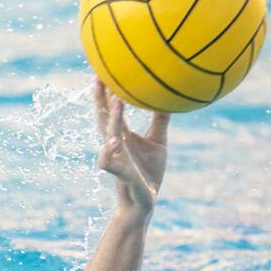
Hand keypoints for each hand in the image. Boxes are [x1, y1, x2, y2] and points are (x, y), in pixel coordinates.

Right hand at [94, 79, 168, 219]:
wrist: (144, 202)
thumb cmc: (149, 172)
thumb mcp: (157, 141)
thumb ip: (160, 120)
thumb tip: (169, 95)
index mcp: (122, 135)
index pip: (110, 109)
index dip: (106, 90)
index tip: (103, 69)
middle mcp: (115, 143)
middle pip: (103, 117)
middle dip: (100, 97)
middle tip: (100, 75)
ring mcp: (115, 157)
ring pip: (108, 134)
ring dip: (111, 117)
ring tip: (116, 100)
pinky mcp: (120, 173)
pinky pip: (109, 162)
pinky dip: (108, 152)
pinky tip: (112, 142)